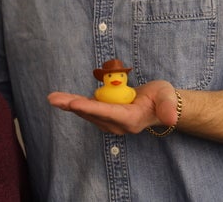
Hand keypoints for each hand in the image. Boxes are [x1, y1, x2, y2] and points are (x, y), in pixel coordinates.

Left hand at [48, 80, 179, 134]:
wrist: (160, 104)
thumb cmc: (164, 98)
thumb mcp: (168, 98)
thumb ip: (169, 108)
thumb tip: (170, 118)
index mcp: (131, 119)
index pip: (108, 113)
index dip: (90, 107)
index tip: (74, 103)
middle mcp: (118, 124)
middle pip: (92, 113)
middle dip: (72, 106)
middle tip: (53, 99)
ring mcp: (110, 121)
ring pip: (87, 112)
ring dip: (69, 105)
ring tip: (52, 98)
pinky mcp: (105, 115)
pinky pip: (87, 109)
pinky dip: (74, 103)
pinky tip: (61, 99)